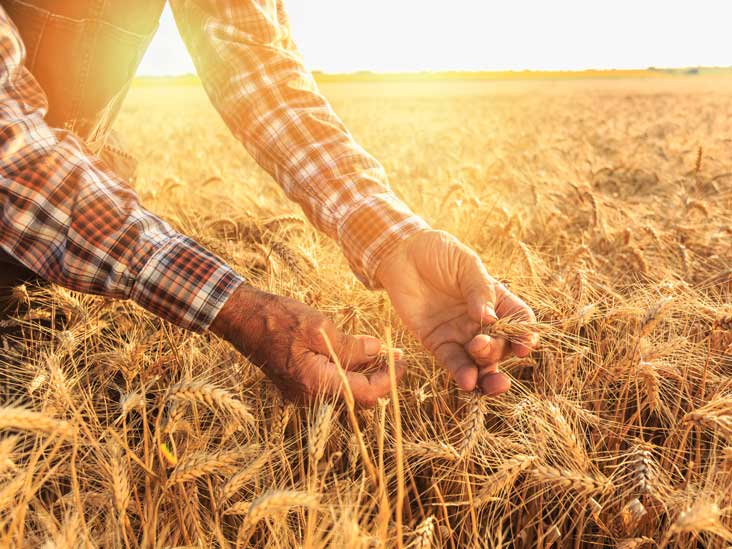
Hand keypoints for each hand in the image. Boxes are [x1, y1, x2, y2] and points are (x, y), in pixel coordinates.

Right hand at [210, 284, 403, 406]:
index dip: (390, 380)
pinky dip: (347, 372)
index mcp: (317, 384)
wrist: (242, 318)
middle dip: (380, 379)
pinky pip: (330, 384)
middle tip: (397, 358)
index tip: (404, 362)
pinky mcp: (298, 384)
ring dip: (364, 375)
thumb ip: (351, 345)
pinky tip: (357, 353)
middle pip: (357, 398)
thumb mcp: (320, 327)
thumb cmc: (278, 319)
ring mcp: (302, 393)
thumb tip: (379, 352)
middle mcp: (310, 396)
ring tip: (382, 353)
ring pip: (344, 392)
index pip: (366, 394)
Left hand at [375, 230, 537, 395]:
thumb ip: (479, 290)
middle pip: (501, 346)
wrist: (402, 253)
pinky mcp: (437, 342)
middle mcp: (482, 321)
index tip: (523, 345)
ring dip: (485, 374)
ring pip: (480, 362)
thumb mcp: (465, 264)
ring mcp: (460, 334)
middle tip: (481, 344)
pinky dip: (462, 375)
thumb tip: (489, 319)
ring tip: (481, 379)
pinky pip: (453, 363)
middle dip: (496, 351)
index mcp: (496, 299)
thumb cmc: (438, 253)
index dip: (525, 335)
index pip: (519, 321)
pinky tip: (467, 382)